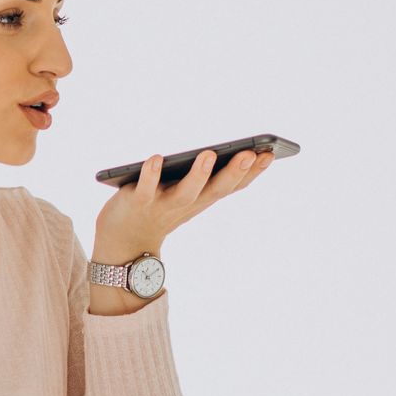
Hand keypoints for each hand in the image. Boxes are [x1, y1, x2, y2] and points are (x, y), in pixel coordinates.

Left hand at [93, 147, 273, 259]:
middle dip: (233, 172)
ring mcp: (162, 205)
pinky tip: (156, 158)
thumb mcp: (189, 196)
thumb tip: (235, 153)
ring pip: (184, 192)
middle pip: (214, 190)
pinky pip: (145, 188)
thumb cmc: (160, 211)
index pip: (231, 187)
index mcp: (201, 200)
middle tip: (250, 153)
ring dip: (198, 175)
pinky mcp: (137, 202)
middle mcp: (186, 204)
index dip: (252, 172)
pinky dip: (150, 174)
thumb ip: (208, 178)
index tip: (271, 153)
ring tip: (209, 154)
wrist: (123, 243)